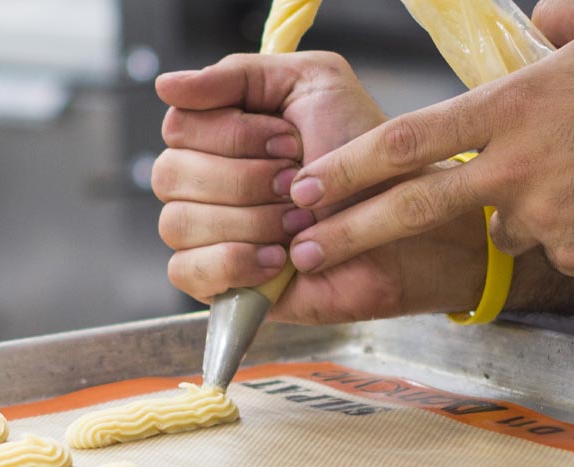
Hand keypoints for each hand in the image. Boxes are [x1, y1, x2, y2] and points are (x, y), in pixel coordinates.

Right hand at [153, 52, 484, 322]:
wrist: (407, 227)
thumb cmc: (370, 161)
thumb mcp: (313, 85)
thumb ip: (239, 75)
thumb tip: (166, 86)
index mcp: (222, 137)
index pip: (179, 127)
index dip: (232, 134)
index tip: (290, 143)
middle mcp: (210, 184)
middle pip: (169, 174)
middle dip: (244, 178)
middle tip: (297, 185)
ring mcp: (214, 235)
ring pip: (178, 222)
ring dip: (248, 219)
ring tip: (299, 223)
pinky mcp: (228, 284)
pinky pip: (186, 273)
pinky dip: (230, 262)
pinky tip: (277, 259)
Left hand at [283, 0, 573, 280]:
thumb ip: (553, 15)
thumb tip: (531, 22)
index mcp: (512, 109)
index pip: (408, 141)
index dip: (348, 168)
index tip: (305, 186)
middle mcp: (517, 169)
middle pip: (414, 208)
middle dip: (351, 232)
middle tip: (305, 248)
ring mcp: (548, 218)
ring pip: (505, 225)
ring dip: (518, 211)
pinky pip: (557, 245)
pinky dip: (571, 228)